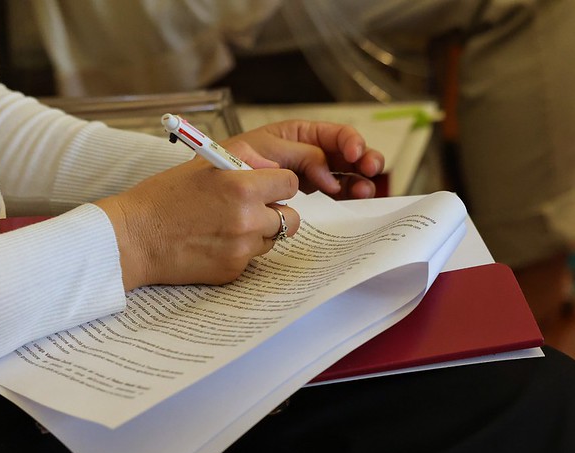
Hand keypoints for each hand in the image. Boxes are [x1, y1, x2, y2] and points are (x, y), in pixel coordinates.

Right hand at [95, 157, 299, 289]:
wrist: (133, 239)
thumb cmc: (163, 197)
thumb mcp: (204, 164)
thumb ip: (243, 162)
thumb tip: (272, 166)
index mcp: (242, 187)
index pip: (289, 184)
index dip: (279, 184)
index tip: (268, 186)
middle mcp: (247, 220)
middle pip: (290, 218)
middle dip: (275, 212)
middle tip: (253, 208)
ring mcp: (242, 249)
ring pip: (272, 239)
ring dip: (258, 233)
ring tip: (225, 225)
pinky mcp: (233, 271)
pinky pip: (252, 259)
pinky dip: (238, 252)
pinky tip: (213, 243)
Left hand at [223, 120, 384, 199]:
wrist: (204, 197)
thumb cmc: (225, 166)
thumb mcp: (261, 151)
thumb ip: (299, 157)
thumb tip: (329, 176)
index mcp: (297, 134)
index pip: (333, 133)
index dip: (349, 141)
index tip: (356, 154)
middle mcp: (306, 153)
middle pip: (345, 154)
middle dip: (363, 159)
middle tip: (371, 170)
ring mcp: (308, 176)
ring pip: (343, 175)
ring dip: (357, 180)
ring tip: (363, 190)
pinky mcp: (305, 197)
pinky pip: (332, 193)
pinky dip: (345, 194)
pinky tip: (352, 196)